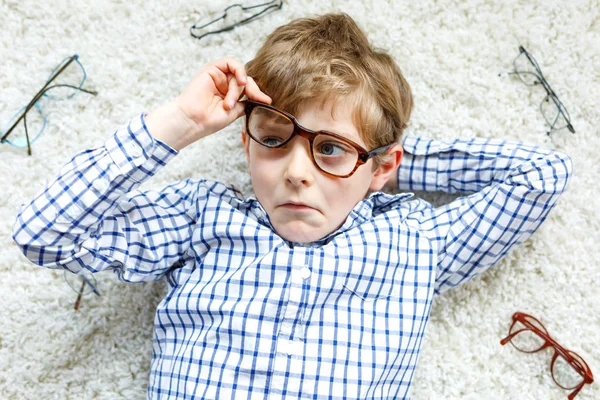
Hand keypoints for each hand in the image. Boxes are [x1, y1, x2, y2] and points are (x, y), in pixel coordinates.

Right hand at [147, 58, 271, 150]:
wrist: (193, 121)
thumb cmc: (209, 120)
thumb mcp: (235, 111)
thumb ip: (246, 102)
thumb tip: (264, 99)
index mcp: (229, 94)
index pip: (248, 88)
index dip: (258, 93)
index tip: (267, 101)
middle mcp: (223, 84)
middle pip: (246, 80)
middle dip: (253, 90)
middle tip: (254, 99)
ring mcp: (218, 76)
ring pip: (238, 74)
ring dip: (237, 89)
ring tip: (228, 104)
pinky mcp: (212, 69)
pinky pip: (231, 62)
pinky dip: (239, 70)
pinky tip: (240, 81)